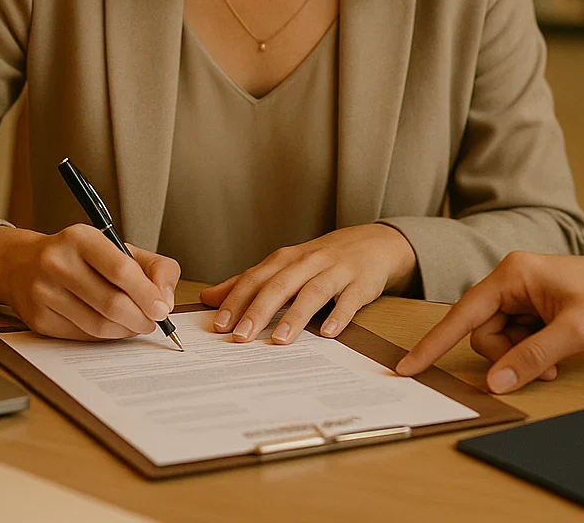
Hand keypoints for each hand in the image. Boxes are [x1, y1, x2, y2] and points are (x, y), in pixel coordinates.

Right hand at [0, 224, 181, 340]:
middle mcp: (57, 263)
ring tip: (134, 324)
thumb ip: (153, 267)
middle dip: (140, 318)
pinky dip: (105, 336)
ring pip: (99, 325)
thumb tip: (166, 300)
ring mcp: (44, 293)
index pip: (121, 270)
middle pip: (112, 303)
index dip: (147, 294)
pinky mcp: (39, 319)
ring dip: (125, 330)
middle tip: (152, 322)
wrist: (21, 265)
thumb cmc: (78, 256)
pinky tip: (110, 326)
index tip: (163, 309)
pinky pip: (83, 336)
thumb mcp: (116, 247)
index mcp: (80, 238)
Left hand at [200, 224, 417, 344]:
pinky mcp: (361, 284)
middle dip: (258, 311)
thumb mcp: (285, 266)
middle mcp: (308, 262)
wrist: (374, 243)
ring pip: (313, 292)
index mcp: (286, 259)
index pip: (255, 279)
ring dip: (295, 316)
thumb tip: (209, 298)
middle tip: (240, 337)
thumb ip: (250, 282)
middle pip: (280, 285)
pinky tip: (328, 333)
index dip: (236, 301)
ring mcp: (336, 272)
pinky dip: (339, 316)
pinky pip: (350, 300)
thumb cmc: (322, 259)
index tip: (219, 325)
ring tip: (279, 340)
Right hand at [395, 252, 583, 392]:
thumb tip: (494, 382)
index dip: (435, 343)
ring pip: (499, 340)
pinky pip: (516, 339)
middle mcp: (510, 280)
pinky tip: (558, 353)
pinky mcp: (533, 308)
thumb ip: (531, 357)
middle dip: (507, 356)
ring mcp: (521, 295)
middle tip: (544, 366)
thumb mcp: (574, 332)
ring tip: (558, 359)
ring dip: (522, 358)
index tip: (408, 366)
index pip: (462, 314)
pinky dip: (532, 353)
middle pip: (482, 332)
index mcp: (512, 274)